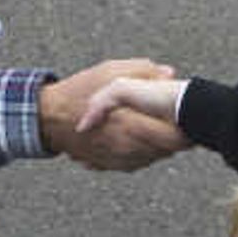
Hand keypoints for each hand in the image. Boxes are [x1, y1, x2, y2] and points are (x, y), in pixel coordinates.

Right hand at [43, 60, 188, 169]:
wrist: (48, 118)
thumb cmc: (78, 92)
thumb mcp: (109, 71)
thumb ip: (142, 70)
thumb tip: (168, 72)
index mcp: (131, 125)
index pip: (175, 137)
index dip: (187, 127)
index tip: (188, 114)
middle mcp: (127, 148)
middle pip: (168, 149)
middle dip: (176, 134)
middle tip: (176, 116)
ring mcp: (119, 160)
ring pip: (155, 156)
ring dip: (161, 143)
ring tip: (157, 122)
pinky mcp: (112, 166)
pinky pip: (138, 162)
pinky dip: (145, 151)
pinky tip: (141, 135)